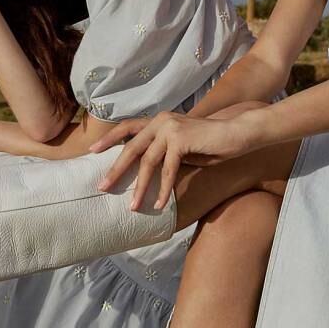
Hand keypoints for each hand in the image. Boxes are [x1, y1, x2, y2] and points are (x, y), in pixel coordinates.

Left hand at [94, 112, 253, 211]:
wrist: (236, 133)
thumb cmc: (209, 142)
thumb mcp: (180, 145)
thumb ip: (162, 150)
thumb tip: (144, 170)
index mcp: (158, 120)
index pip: (127, 127)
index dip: (109, 139)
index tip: (92, 151)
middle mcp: (160, 121)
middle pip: (131, 147)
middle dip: (116, 170)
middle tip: (102, 187)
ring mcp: (171, 128)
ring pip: (148, 161)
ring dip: (140, 186)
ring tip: (133, 206)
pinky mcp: (182, 139)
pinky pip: (168, 169)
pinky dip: (163, 189)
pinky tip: (159, 204)